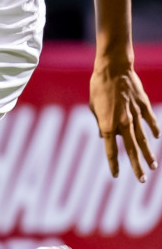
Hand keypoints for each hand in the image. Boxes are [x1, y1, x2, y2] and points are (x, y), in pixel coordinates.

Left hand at [90, 62, 158, 180]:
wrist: (113, 69)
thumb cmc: (98, 87)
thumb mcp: (93, 108)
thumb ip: (100, 124)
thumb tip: (104, 137)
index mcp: (108, 125)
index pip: (111, 150)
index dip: (113, 164)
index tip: (116, 175)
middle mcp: (123, 123)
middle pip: (131, 149)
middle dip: (136, 166)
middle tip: (141, 180)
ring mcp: (135, 114)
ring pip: (143, 139)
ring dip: (148, 154)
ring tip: (153, 166)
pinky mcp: (143, 105)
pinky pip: (150, 121)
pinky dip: (154, 130)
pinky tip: (156, 138)